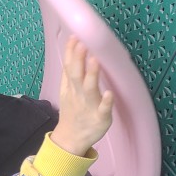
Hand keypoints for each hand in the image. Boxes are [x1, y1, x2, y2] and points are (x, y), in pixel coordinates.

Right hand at [51, 36, 113, 155]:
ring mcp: (89, 106)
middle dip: (79, 59)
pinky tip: (109, 94)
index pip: (68, 67)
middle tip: (82, 43)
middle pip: (76, 75)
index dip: (70, 53)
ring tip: (95, 60)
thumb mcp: (66, 92)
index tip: (74, 37)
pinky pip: (103, 110)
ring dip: (92, 75)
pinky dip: (106, 102)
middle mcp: (79, 95)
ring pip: (90, 89)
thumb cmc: (73, 112)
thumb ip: (69, 74)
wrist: (71, 139)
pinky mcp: (101, 118)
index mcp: (71, 88)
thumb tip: (72, 52)